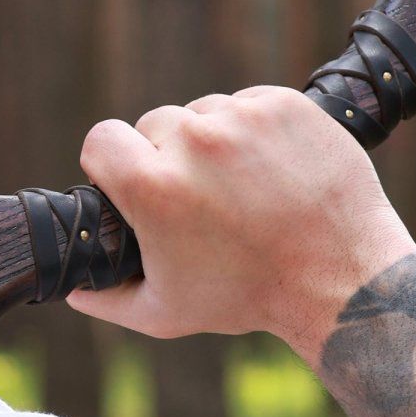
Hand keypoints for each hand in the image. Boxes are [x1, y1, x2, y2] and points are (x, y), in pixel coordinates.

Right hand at [67, 86, 415, 362]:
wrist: (342, 277)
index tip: (128, 179)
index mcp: (153, 186)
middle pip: (154, 124)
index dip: (109, 161)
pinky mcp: (285, 105)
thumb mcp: (164, 313)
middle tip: (198, 196)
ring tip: (241, 186)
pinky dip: (253, 129)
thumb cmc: (248, 297)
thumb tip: (73, 290)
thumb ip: (107, 298)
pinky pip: (247, 103)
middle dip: (166, 155)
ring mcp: (243, 118)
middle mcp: (194, 142)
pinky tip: (270, 169)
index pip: (101, 138)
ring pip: (203, 112)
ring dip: (212, 141)